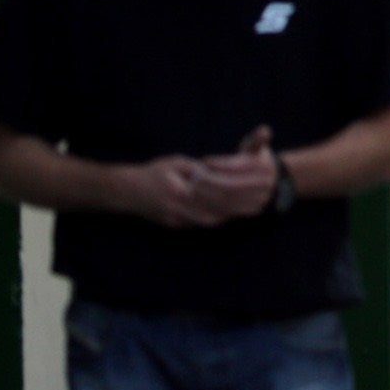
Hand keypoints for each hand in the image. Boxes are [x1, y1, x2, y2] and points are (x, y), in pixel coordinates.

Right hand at [127, 154, 255, 226]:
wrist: (126, 192)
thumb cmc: (153, 173)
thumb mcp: (176, 163)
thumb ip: (198, 169)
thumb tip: (219, 172)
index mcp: (181, 190)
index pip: (217, 191)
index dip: (238, 188)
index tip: (253, 184)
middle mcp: (180, 208)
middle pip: (219, 208)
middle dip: (242, 203)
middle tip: (262, 198)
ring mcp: (178, 219)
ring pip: (212, 220)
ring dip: (234, 214)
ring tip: (254, 207)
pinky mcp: (176, 225)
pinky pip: (202, 224)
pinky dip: (219, 219)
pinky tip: (233, 214)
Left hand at [193, 126, 283, 220]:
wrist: (268, 185)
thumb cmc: (255, 161)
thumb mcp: (256, 149)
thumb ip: (257, 140)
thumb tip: (264, 130)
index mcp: (265, 169)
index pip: (238, 168)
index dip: (220, 165)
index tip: (204, 160)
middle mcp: (264, 187)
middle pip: (232, 186)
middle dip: (210, 181)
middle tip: (193, 175)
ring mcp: (258, 201)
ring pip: (227, 200)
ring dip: (207, 194)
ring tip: (192, 185)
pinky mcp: (248, 212)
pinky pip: (227, 210)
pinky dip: (210, 204)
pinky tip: (199, 197)